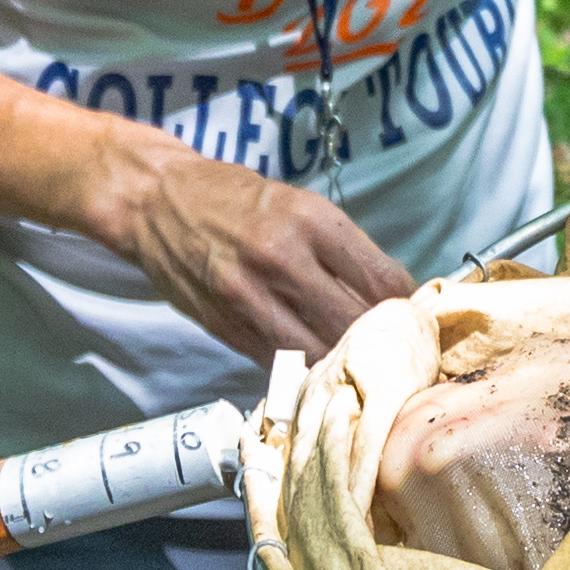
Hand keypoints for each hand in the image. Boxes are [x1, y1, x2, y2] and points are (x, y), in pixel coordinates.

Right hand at [99, 136, 417, 363]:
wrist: (157, 200)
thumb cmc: (235, 199)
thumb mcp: (299, 205)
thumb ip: (342, 250)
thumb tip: (392, 298)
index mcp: (311, 220)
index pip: (384, 281)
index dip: (409, 308)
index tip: (413, 317)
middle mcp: (283, 258)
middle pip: (357, 324)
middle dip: (382, 343)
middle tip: (393, 351)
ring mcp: (251, 298)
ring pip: (321, 353)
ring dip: (344, 364)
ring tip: (357, 366)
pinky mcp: (227, 327)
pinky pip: (281, 363)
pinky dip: (305, 370)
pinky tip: (317, 368)